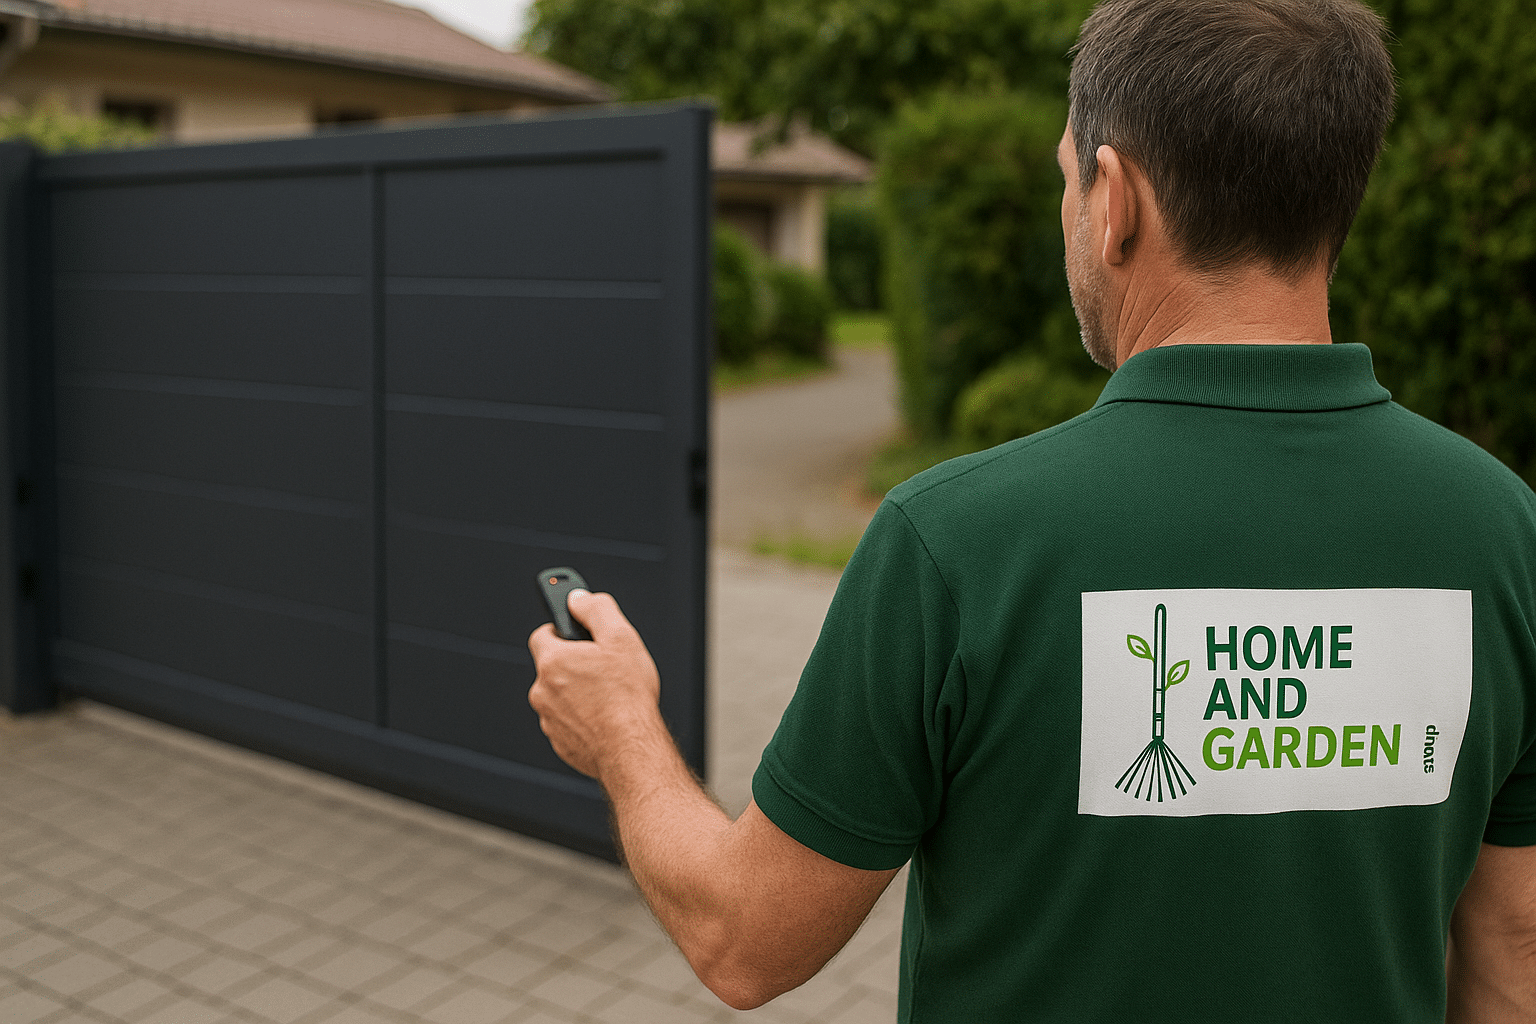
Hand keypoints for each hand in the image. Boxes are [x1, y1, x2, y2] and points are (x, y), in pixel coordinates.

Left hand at [527, 590, 661, 779]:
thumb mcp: (621, 639)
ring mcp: (549, 719)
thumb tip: (578, 597)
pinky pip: (567, 722)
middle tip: (603, 667)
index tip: (576, 633)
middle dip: (574, 664)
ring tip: (609, 696)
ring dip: (577, 693)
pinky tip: (606, 718)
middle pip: (552, 667)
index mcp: (553, 661)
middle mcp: (542, 691)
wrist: (631, 749)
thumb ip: (596, 609)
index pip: (542, 634)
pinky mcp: (559, 742)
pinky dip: (582, 718)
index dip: (561, 630)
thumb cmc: (628, 697)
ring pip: (559, 696)